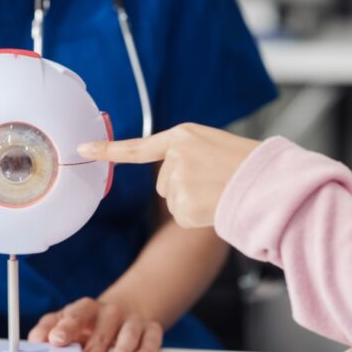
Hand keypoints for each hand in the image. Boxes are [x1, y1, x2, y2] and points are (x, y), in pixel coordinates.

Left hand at [27, 297, 162, 351]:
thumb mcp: (67, 321)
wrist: (126, 307)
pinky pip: (152, 337)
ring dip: (121, 350)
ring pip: (127, 333)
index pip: (75, 313)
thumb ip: (48, 329)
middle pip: (102, 327)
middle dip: (95, 348)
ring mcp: (131, 320)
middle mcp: (109, 312)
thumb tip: (32, 342)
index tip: (56, 340)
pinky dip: (146, 350)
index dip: (65, 326)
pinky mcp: (150, 329)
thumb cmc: (90, 322)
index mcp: (85, 309)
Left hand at [78, 123, 259, 227]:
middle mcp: (175, 157)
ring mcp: (177, 182)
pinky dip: (197, 215)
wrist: (269, 182)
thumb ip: (185, 153)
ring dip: (192, 199)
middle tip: (213, 180)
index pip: (136, 146)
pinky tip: (215, 204)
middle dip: (183, 184)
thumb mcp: (211, 144)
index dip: (106, 150)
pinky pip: (181, 215)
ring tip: (218, 190)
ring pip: (173, 199)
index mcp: (182, 135)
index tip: (81, 150)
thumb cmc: (246, 163)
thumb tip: (169, 177)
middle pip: (163, 181)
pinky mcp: (183, 206)